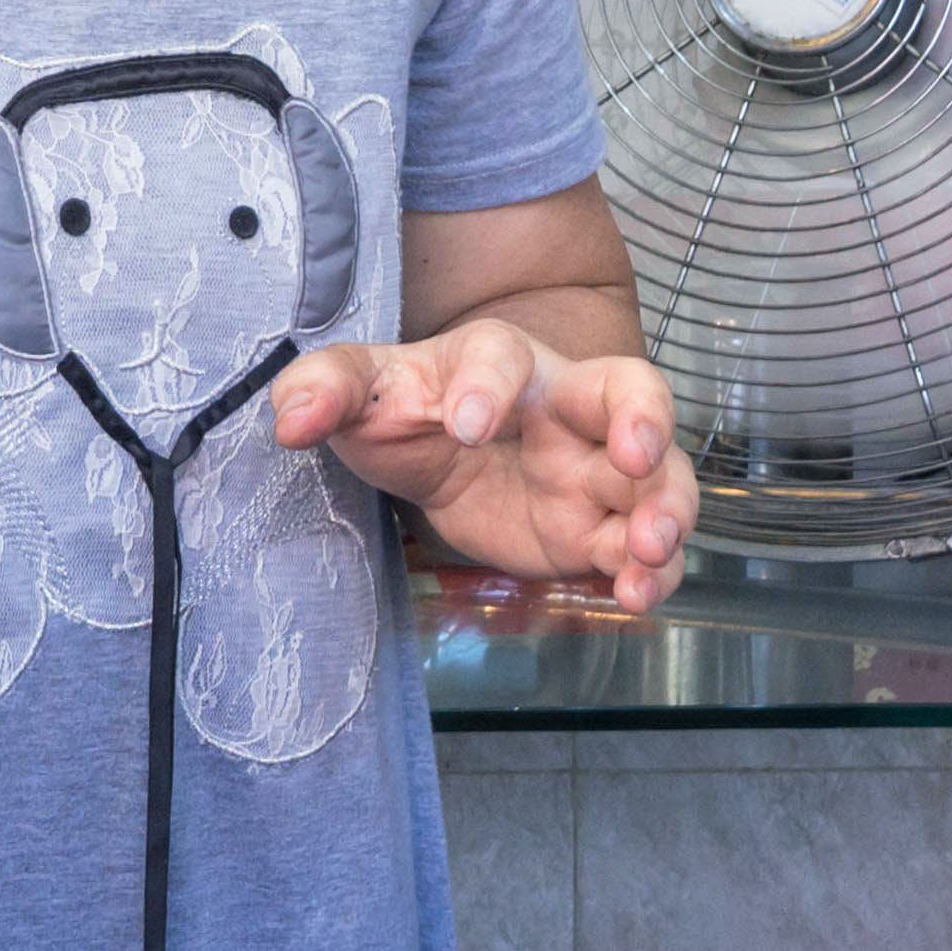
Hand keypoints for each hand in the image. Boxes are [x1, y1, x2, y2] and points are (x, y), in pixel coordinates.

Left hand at [273, 323, 692, 613]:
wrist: (440, 450)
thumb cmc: (408, 406)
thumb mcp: (359, 394)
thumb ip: (323, 390)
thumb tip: (287, 418)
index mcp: (499, 363)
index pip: (502, 356)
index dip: (488, 386)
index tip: (463, 425)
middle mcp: (564, 408)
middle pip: (632, 391)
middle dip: (644, 419)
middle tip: (634, 453)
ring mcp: (592, 470)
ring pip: (658, 476)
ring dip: (664, 508)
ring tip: (646, 545)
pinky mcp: (596, 529)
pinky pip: (644, 548)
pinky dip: (651, 571)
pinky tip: (633, 595)